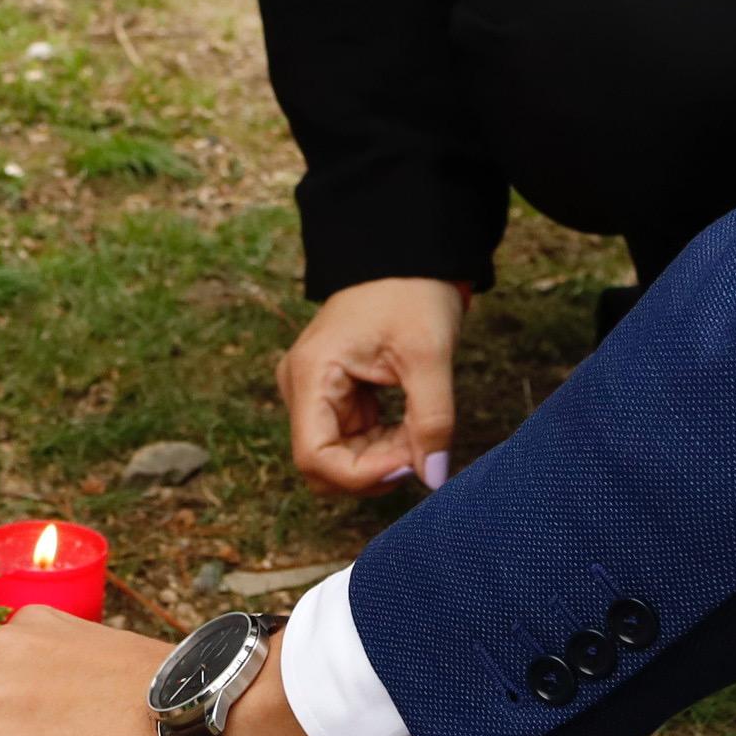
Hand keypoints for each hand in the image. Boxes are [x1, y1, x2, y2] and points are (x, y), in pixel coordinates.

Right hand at [281, 277, 464, 498]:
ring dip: (383, 459)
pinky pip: (352, 442)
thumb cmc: (412, 293)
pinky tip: (411, 426)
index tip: (411, 461)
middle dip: (375, 469)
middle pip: (325, 465)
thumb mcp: (429, 355)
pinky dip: (384, 446)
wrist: (408, 257)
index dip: (363, 475)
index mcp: (311, 373)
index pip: (316, 458)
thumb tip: (434, 478)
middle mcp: (301, 387)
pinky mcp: (334, 397)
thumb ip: (432, 420)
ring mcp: (315, 393)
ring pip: (341, 458)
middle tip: (421, 446)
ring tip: (421, 430)